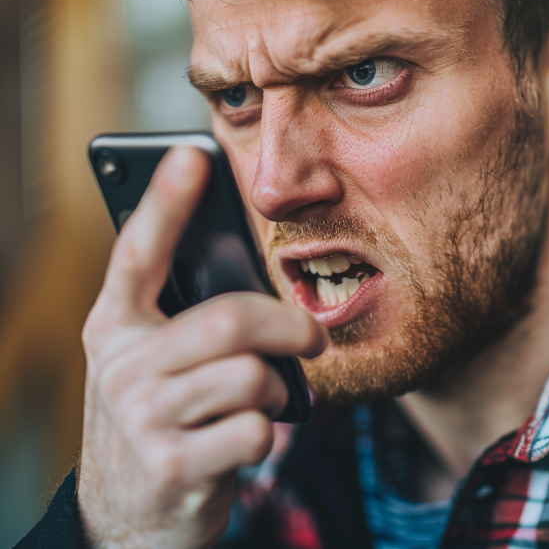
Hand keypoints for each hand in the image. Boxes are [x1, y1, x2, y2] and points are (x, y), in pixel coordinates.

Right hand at [77, 147, 326, 548]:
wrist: (127, 517)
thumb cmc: (158, 417)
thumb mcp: (156, 364)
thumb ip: (188, 320)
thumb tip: (253, 280)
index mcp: (115, 326)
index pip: (139, 253)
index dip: (166, 203)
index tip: (192, 156)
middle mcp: (122, 365)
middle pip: (230, 320)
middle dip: (287, 327)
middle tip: (313, 338)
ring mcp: (142, 418)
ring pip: (249, 376)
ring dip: (273, 391)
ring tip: (259, 402)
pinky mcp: (172, 466)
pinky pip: (254, 428)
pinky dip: (267, 432)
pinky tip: (244, 440)